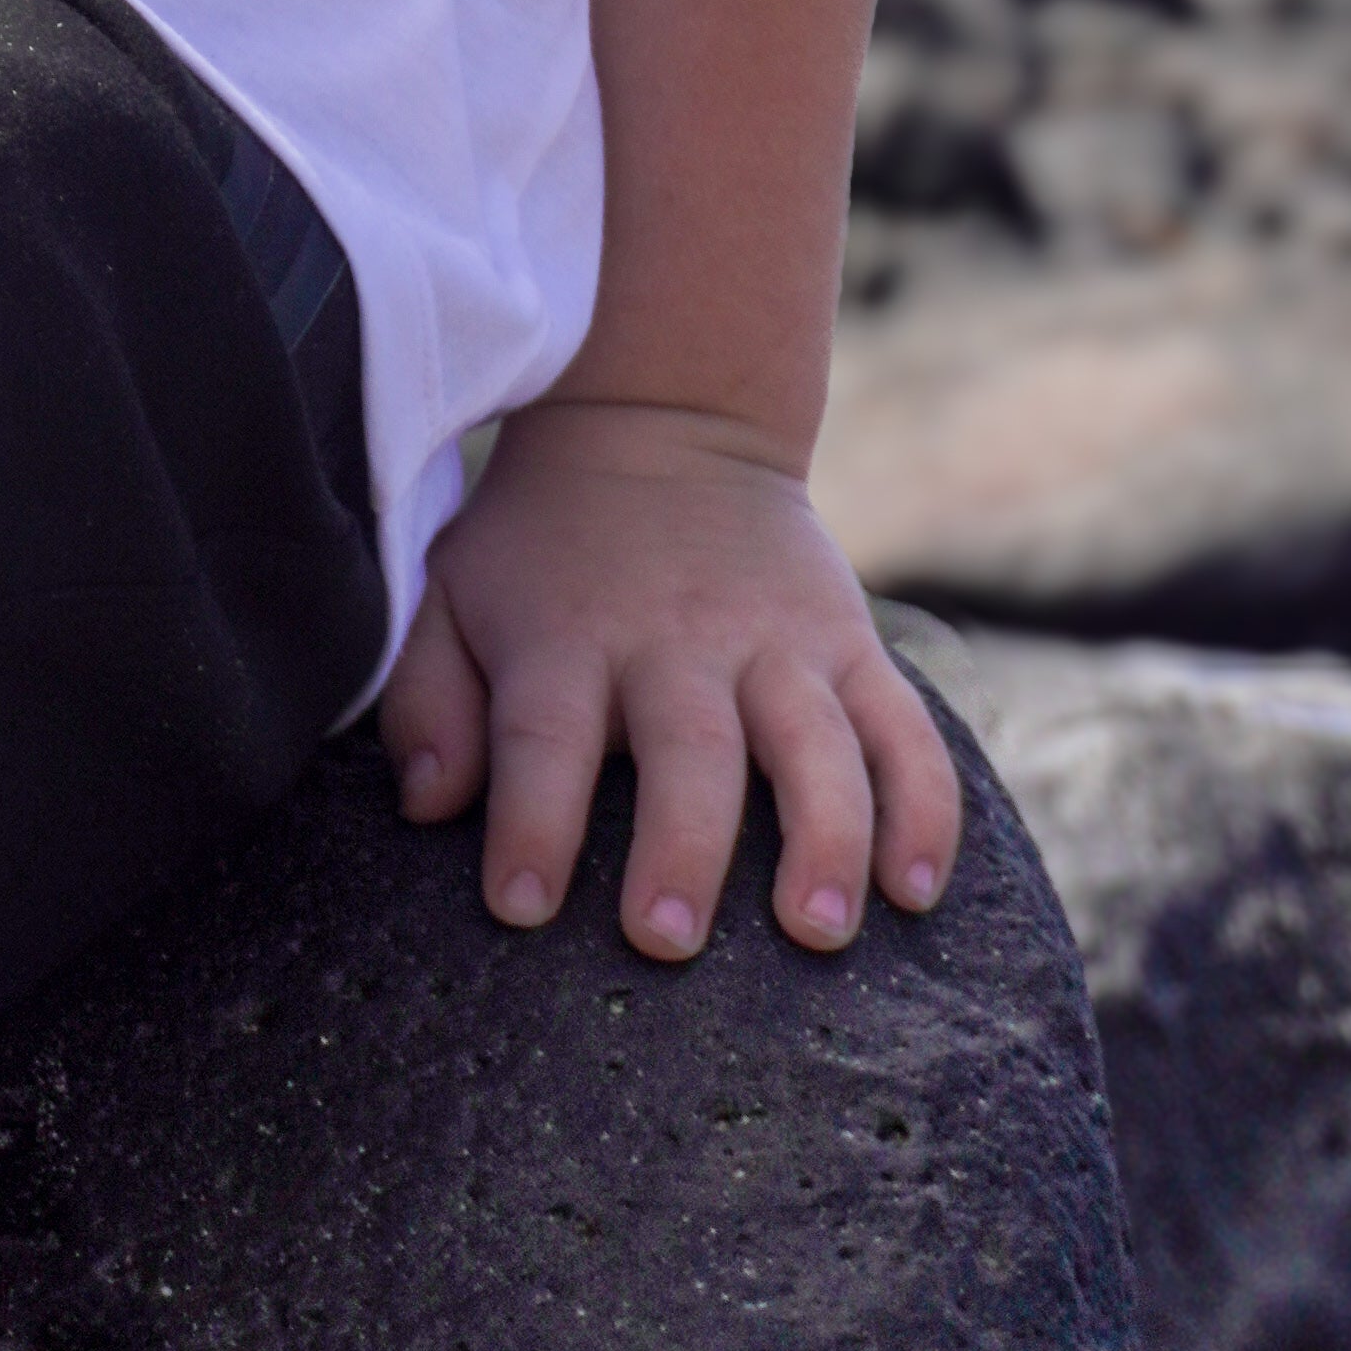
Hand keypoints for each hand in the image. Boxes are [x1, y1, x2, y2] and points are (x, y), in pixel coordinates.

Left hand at [378, 395, 959, 960]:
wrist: (660, 411)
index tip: (520, 905)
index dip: (531, 821)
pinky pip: (906, 732)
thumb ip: (429, 696)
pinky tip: (915, 890)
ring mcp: (776, 643)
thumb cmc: (545, 542)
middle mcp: (677, 642)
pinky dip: (921, 809)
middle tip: (666, 939)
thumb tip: (428, 802)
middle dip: (680, 848)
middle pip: (687, 750)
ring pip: (817, 746)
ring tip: (816, 928)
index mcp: (567, 637)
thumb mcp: (457, 589)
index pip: (541, 734)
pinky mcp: (850, 644)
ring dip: (823, 839)